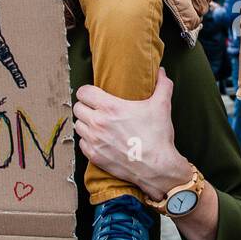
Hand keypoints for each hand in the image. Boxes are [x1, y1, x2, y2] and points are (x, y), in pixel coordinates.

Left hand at [72, 68, 187, 200]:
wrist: (157, 167)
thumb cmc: (157, 136)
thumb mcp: (162, 106)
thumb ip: (162, 85)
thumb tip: (162, 72)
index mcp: (111, 108)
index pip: (83, 92)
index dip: (87, 92)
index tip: (94, 94)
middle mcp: (98, 123)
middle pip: (77, 108)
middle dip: (86, 107)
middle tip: (96, 109)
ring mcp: (94, 141)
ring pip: (77, 125)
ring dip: (85, 123)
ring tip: (97, 124)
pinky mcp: (94, 156)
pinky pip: (82, 143)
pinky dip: (88, 140)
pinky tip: (99, 140)